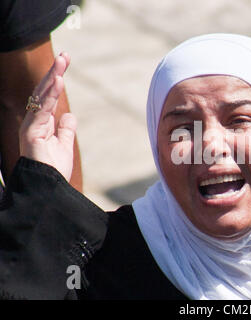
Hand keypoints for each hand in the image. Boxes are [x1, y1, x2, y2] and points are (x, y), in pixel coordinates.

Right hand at [19, 53, 76, 181]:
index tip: (65, 64)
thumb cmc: (54, 170)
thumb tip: (69, 115)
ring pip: (42, 96)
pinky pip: (42, 109)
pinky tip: (58, 81)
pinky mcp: (31, 133)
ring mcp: (31, 126)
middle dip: (54, 72)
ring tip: (62, 61)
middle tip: (65, 55)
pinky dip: (50, 94)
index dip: (56, 80)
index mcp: (42, 123)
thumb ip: (65, 130)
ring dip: (52, 77)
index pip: (49, 96)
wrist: (48, 189)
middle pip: (44, 92)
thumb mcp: (64, 145)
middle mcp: (34, 122)